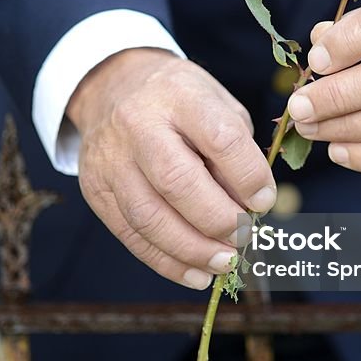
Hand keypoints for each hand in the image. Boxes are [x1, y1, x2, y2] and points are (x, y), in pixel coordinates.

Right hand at [67, 49, 275, 288]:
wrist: (112, 87)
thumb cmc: (179, 102)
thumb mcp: (216, 105)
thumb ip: (236, 151)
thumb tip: (251, 208)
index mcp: (180, 95)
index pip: (220, 138)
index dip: (248, 175)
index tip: (264, 201)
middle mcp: (138, 124)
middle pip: (177, 181)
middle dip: (218, 219)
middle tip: (244, 238)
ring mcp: (110, 159)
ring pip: (149, 216)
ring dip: (192, 249)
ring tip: (224, 263)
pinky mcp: (95, 189)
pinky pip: (131, 234)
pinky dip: (167, 261)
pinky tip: (196, 273)